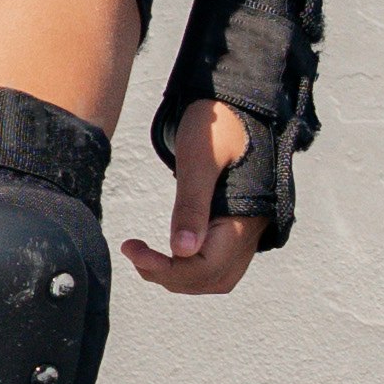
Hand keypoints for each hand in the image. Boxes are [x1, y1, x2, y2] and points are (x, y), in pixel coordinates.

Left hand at [127, 101, 267, 294]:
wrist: (238, 105)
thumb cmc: (218, 123)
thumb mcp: (199, 157)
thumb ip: (191, 204)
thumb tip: (180, 250)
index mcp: (244, 217)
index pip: (206, 266)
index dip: (167, 268)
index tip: (132, 249)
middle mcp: (250, 232)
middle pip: (211, 279)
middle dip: (171, 276)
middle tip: (136, 253)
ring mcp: (247, 232)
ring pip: (215, 276)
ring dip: (180, 276)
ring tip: (146, 257)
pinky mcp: (236, 226)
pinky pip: (217, 262)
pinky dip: (190, 267)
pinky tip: (167, 252)